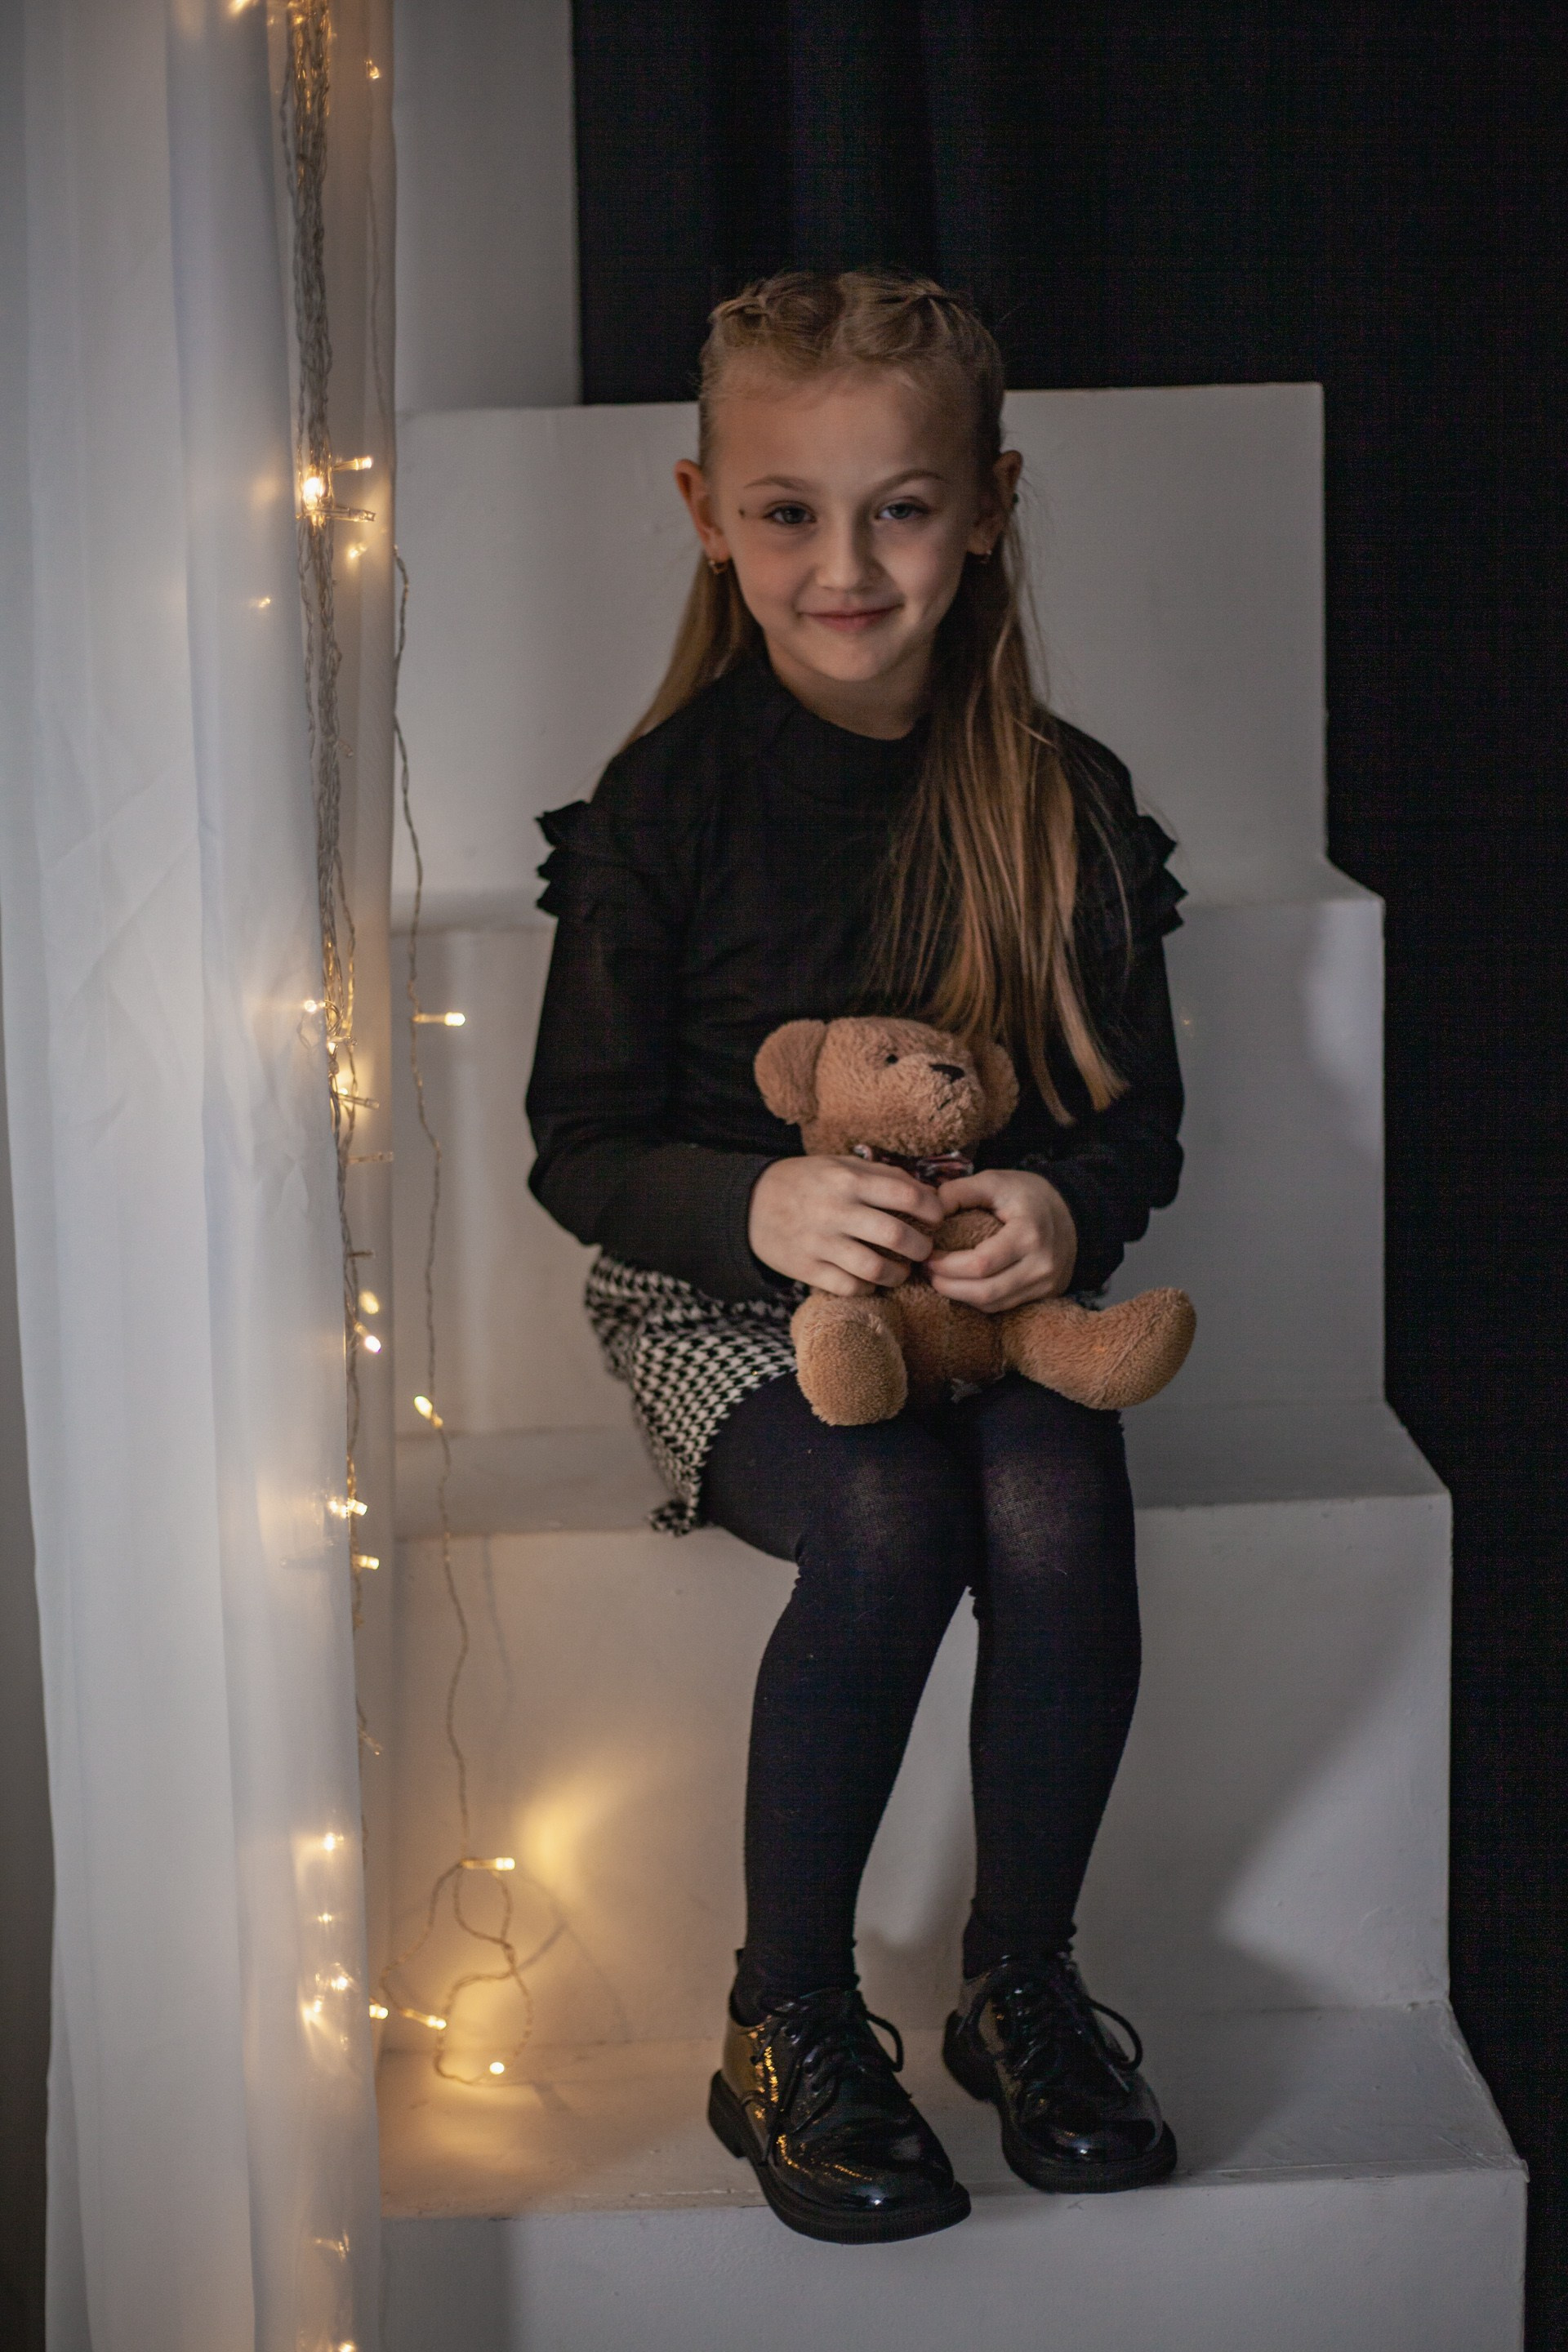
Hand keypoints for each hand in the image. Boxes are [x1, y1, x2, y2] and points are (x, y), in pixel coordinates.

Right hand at [748, 1155, 943, 1295]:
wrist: (750, 1204)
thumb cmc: (807, 1182)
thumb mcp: (840, 1165)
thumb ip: (883, 1176)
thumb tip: (929, 1193)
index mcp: (847, 1180)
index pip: (905, 1193)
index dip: (932, 1208)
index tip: (937, 1217)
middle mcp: (835, 1211)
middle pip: (896, 1236)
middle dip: (921, 1247)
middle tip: (924, 1250)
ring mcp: (819, 1243)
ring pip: (875, 1269)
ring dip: (898, 1274)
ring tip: (901, 1270)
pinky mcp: (806, 1269)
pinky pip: (849, 1287)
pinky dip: (868, 1288)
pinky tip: (870, 1280)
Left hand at [925, 1167, 1077, 1311]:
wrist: (1073, 1211)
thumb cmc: (1027, 1195)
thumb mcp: (995, 1181)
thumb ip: (959, 1192)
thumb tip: (929, 1213)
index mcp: (1029, 1234)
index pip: (981, 1264)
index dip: (948, 1265)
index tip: (927, 1255)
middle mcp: (1041, 1265)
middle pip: (986, 1291)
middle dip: (948, 1286)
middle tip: (926, 1271)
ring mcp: (1046, 1284)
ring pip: (993, 1304)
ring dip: (959, 1295)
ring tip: (939, 1279)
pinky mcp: (1045, 1294)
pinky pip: (1004, 1306)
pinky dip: (977, 1299)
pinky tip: (961, 1285)